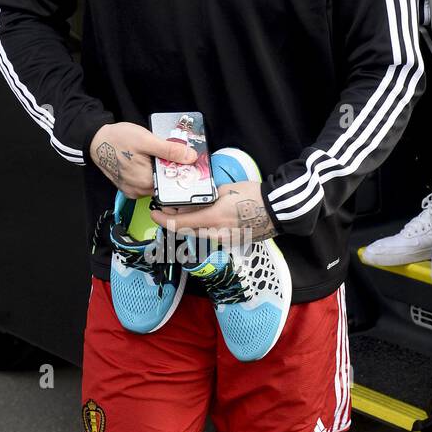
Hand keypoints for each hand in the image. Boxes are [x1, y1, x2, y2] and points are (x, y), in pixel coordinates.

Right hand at [89, 121, 195, 196]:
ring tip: (154, 156)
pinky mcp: (128, 187)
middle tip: (166, 154)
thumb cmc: (117, 139)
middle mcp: (138, 190)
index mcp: (145, 182)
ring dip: (158, 171)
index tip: (183, 160)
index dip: (180, 171)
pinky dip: (148, 173)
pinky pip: (144, 183)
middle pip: (163, 184)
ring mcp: (132, 190)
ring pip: (154, 183)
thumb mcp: (146, 140)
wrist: (96, 140)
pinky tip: (146, 162)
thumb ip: (169, 150)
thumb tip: (190, 157)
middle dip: (168, 170)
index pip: (172, 183)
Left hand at [157, 180, 277, 243]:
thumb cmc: (253, 195)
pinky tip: (208, 216)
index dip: (164, 220)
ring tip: (189, 210)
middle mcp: (215, 234)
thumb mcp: (225, 190)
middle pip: (187, 231)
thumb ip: (206, 197)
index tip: (155, 214)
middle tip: (169, 209)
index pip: (180, 224)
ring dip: (191, 224)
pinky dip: (205, 227)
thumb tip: (191, 201)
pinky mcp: (232, 241)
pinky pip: (212, 235)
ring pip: (199, 234)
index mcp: (212, 219)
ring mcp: (224, 240)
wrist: (277, 210)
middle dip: (176, 221)